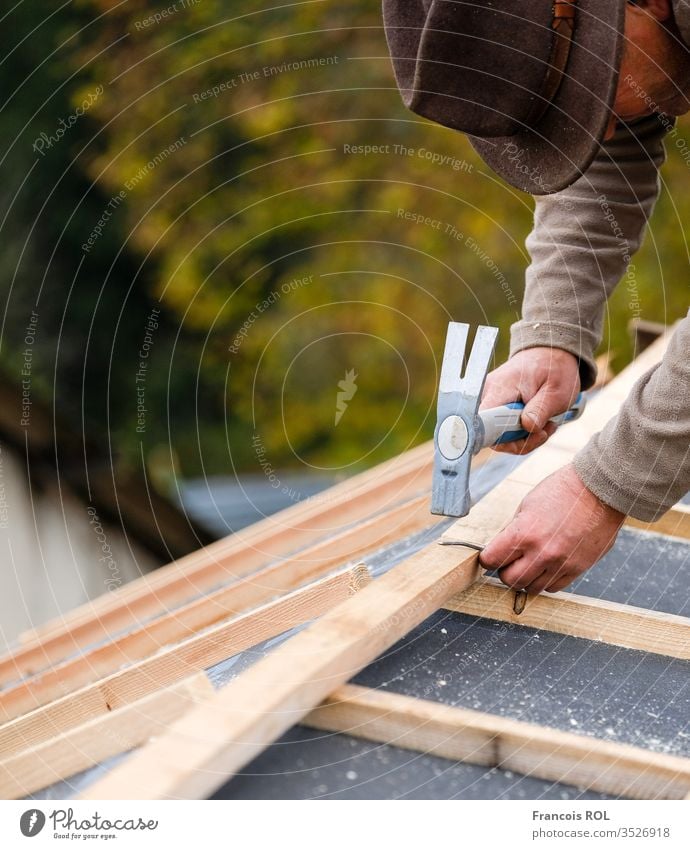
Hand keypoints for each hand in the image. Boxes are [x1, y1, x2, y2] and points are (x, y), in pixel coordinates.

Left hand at [479, 464, 624, 593]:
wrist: (599, 490)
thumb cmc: (562, 491)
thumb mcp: (527, 505)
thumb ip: (514, 531)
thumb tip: (502, 549)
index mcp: (524, 533)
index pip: (492, 559)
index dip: (487, 559)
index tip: (490, 557)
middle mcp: (542, 553)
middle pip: (510, 580)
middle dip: (505, 572)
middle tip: (509, 562)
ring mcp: (561, 563)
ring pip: (532, 588)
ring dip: (526, 578)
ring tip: (529, 564)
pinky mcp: (579, 568)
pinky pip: (554, 587)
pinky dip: (546, 580)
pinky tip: (546, 567)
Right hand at [480, 347, 580, 453]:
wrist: (550, 354)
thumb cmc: (554, 369)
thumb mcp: (556, 391)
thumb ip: (540, 409)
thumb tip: (527, 426)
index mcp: (500, 389)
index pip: (483, 422)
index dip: (500, 438)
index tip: (524, 436)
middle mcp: (487, 395)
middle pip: (490, 435)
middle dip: (520, 441)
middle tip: (544, 431)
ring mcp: (489, 401)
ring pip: (497, 436)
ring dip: (524, 438)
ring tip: (546, 425)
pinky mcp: (494, 406)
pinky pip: (501, 430)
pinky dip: (520, 433)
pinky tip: (537, 423)